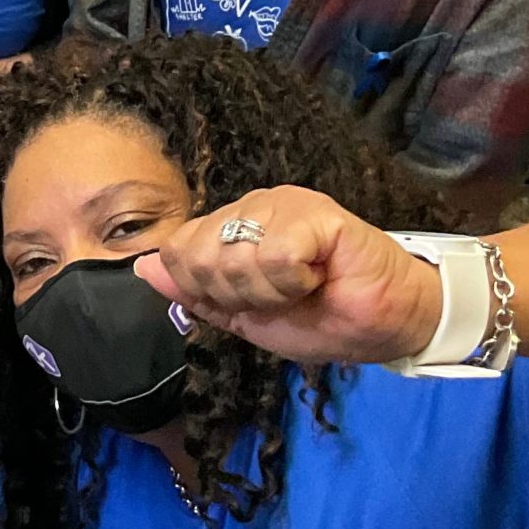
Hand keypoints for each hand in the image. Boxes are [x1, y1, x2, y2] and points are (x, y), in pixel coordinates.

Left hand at [134, 187, 441, 367]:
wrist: (385, 325)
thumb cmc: (321, 316)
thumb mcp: (244, 315)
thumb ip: (195, 292)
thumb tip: (143, 268)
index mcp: (229, 226)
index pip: (175, 252)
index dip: (205, 291)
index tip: (248, 302)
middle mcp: (251, 206)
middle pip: (198, 257)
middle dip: (237, 295)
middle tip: (280, 295)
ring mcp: (283, 203)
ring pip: (235, 258)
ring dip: (269, 292)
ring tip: (303, 286)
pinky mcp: (317, 212)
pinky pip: (275, 256)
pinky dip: (294, 281)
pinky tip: (319, 275)